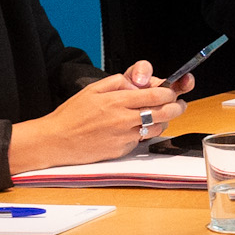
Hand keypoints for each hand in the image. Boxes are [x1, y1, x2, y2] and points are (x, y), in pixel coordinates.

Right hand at [9, 65, 190, 170]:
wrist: (55, 141)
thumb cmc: (71, 115)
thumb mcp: (91, 90)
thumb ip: (116, 83)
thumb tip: (137, 83)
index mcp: (116, 101)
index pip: (155, 95)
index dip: (169, 93)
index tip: (172, 92)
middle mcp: (123, 120)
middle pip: (163, 113)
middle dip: (177, 107)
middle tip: (179, 104)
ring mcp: (123, 137)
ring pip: (156, 128)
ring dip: (163, 122)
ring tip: (159, 116)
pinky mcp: (121, 151)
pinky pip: (140, 141)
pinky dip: (142, 134)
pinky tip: (134, 129)